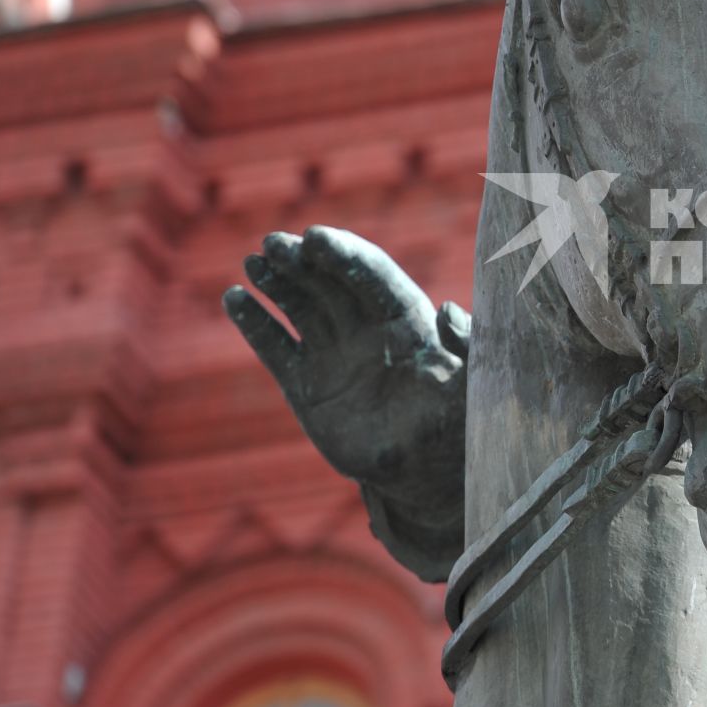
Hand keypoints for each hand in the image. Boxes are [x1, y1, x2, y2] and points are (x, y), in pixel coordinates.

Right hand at [224, 227, 466, 512]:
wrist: (423, 470)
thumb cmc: (454, 422)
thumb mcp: (472, 382)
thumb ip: (467, 345)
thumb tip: (448, 308)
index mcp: (408, 321)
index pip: (374, 276)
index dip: (347, 255)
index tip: (317, 237)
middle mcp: (367, 330)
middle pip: (332, 284)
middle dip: (305, 261)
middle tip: (275, 243)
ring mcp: (334, 354)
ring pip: (301, 307)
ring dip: (277, 283)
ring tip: (254, 261)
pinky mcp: (305, 385)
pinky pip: (275, 347)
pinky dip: (255, 323)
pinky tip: (234, 299)